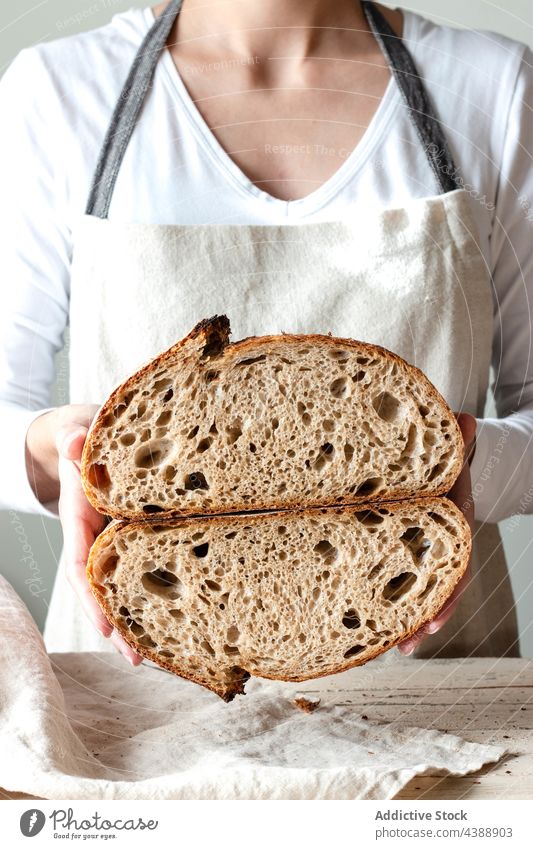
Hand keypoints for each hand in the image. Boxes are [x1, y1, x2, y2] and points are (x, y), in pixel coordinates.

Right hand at [26, 406, 142, 665]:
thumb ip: (73, 435)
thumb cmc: (84, 429)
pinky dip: (153, 589)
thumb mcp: (77, 427)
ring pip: (122, 582)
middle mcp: (94, 533)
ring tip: (155, 655)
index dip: (92, 597)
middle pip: (102, 586)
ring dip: (136, 616)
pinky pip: (142, 563)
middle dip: (117, 622)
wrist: (85, 430)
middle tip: (137, 658)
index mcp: (79, 515)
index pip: (80, 564)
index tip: (106, 627)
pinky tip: (173, 612)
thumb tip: (73, 441)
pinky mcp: (132, 532)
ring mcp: (112, 536)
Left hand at [396, 412, 475, 654]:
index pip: (454, 563)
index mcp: (454, 523)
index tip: (434, 621)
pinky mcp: (400, 549)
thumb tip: (465, 418)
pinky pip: (395, 575)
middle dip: (424, 616)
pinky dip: (387, 598)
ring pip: (417, 587)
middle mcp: (441, 541)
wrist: (440, 464)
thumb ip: (457, 440)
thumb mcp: (447, 452)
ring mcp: (422, 548)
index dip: (447, 593)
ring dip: (405, 616)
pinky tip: (371, 623)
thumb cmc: (441, 460)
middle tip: (409, 645)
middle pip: (436, 586)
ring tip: (393, 647)